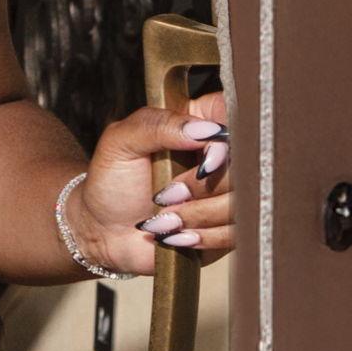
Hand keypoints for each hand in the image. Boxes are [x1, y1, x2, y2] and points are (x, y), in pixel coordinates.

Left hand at [61, 96, 234, 274]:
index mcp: (197, 123)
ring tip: (164, 218)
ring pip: (244, 201)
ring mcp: (228, 193)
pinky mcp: (230, 227)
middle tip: (165, 194)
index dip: (225, 139)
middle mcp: (220, 156)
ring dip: (197, 215)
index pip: (235, 113)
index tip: (202, 159)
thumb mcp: (120, 143)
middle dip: (202, 186)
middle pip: (246, 163)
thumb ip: (157, 124)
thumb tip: (205, 130)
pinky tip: (176, 235)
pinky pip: (237, 232)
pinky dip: (202, 236)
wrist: (105, 233)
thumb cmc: (112, 182)